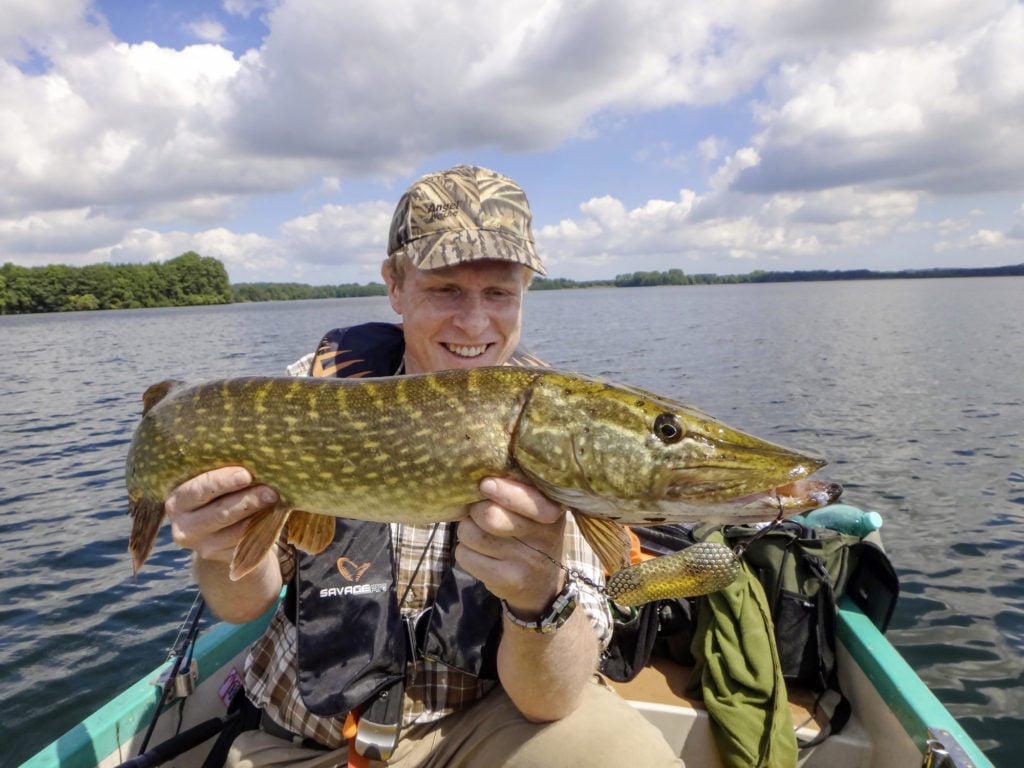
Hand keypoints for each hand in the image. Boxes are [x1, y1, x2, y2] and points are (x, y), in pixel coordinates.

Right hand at [165, 466, 277, 564]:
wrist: (221, 527)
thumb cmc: (219, 493)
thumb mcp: (213, 483)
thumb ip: (224, 474)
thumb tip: (254, 461)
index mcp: (177, 501)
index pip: (198, 490)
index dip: (222, 482)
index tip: (246, 474)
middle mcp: (184, 527)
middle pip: (219, 513)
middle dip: (247, 501)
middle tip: (270, 492)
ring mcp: (202, 546)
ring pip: (235, 531)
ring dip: (258, 516)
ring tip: (276, 501)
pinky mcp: (222, 558)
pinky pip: (245, 544)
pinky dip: (261, 529)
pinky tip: (273, 517)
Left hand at [455, 477, 566, 618]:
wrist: (542, 585)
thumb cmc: (531, 536)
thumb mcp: (537, 512)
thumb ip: (516, 492)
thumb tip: (478, 479)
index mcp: (552, 511)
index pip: (526, 498)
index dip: (502, 490)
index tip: (486, 484)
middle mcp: (544, 537)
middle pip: (489, 515)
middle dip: (475, 511)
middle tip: (479, 513)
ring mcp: (526, 561)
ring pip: (471, 533)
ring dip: (467, 531)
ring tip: (480, 534)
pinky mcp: (508, 580)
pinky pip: (465, 556)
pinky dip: (465, 552)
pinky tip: (480, 554)